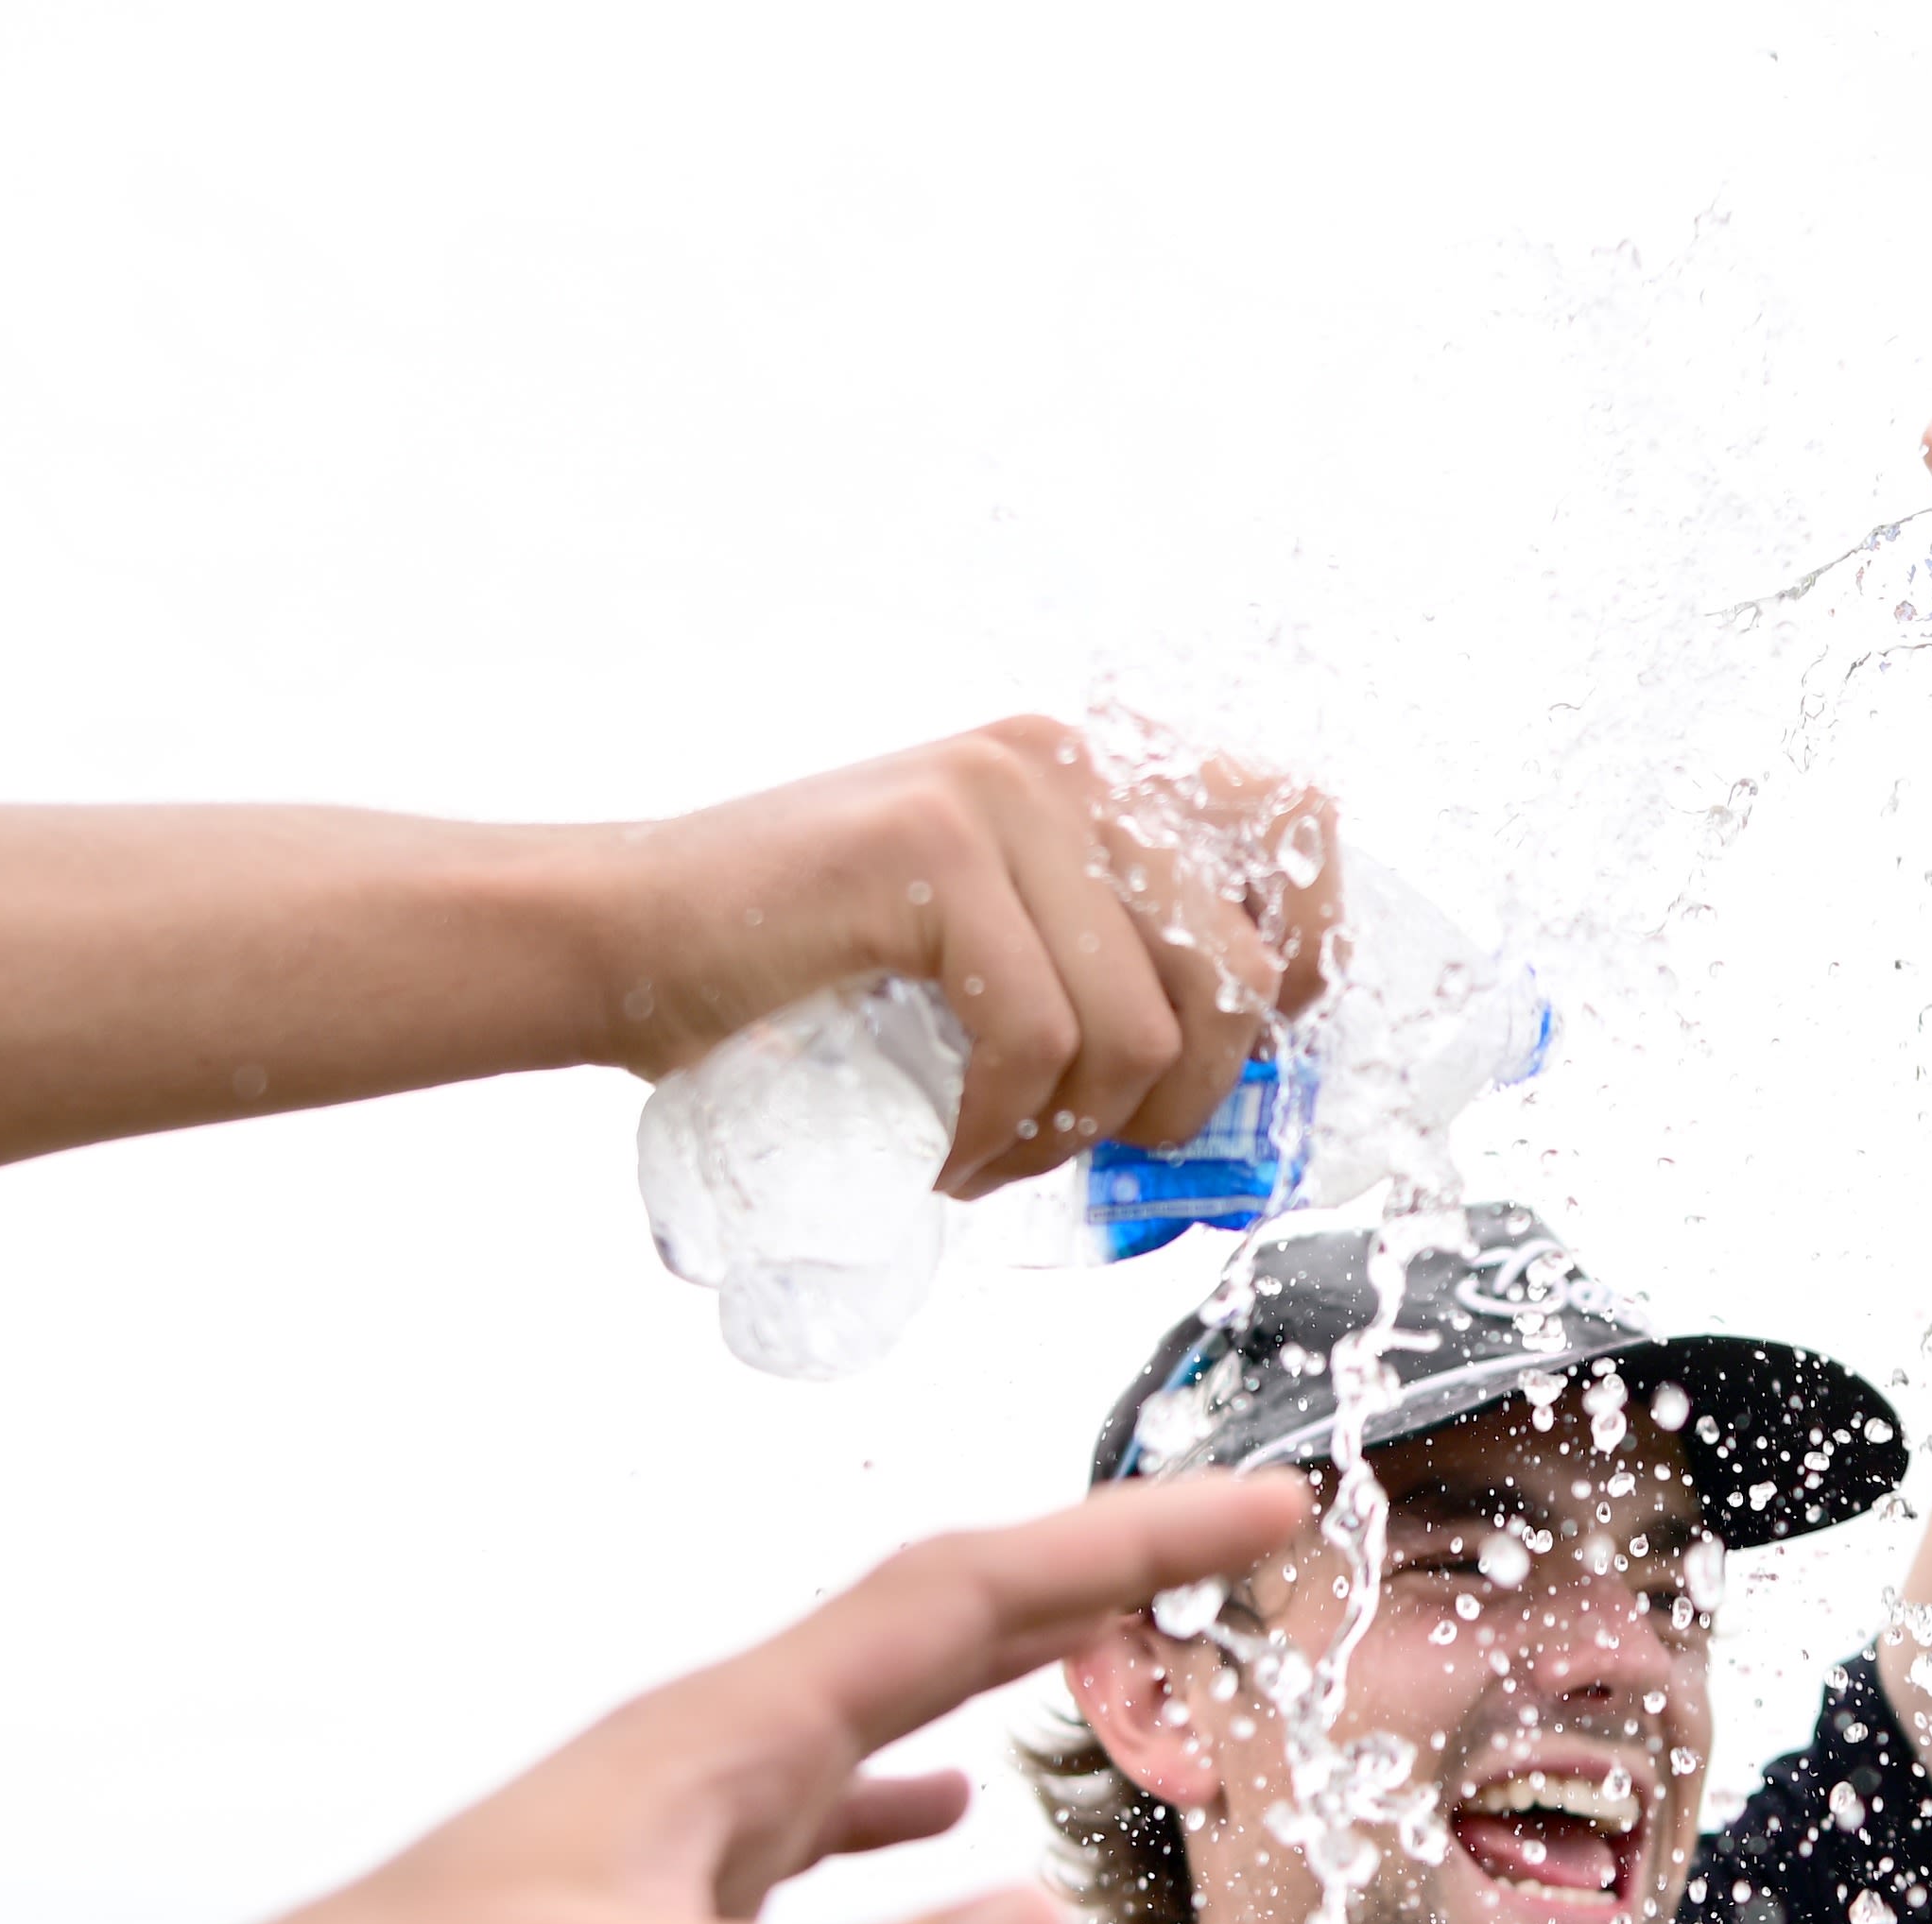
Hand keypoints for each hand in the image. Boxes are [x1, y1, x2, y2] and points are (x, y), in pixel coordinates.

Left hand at [0, 1477, 1312, 1923]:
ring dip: (1020, 1691)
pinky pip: (816, 1859)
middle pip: (940, 1635)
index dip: (1122, 1546)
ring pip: (886, 1736)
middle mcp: (706, 1779)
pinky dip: (910, 1841)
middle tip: (1252, 1559)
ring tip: (1140, 1680)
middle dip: (1103, 1585)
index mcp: (712, 1752)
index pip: (960, 1602)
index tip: (1273, 1505)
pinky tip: (957, 1860)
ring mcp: (675, 1863)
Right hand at [583, 719, 1335, 1194]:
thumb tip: (1233, 1078)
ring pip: (1141, 1025)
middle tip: (1099, 1151)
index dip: (1310, 956)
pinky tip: (939, 1155)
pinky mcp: (930, 855)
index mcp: (1093, 767)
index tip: (1251, 1060)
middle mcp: (1063, 760)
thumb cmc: (799, 971)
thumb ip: (1094, 959)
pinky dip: (997, 1136)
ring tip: (990, 1156)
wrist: (621, 940)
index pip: (1293, 828)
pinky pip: (1036, 1041)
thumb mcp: (984, 941)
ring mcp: (998, 797)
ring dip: (1075, 1136)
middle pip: (1237, 964)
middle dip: (1187, 1101)